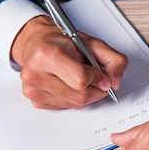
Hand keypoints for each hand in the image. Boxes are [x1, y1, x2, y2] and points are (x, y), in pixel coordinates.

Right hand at [11, 15, 128, 108]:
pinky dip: (74, 98)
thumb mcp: (93, 43)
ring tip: (80, 78)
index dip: (97, 78)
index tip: (100, 73)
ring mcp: (33, 89)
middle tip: (96, 78)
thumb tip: (115, 83)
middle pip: (80, 96)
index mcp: (47, 54)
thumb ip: (114, 60)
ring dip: (86, 94)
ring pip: (75, 104)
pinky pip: (66, 107)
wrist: (37, 42)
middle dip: (95, 89)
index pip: (81, 80)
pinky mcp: (35, 100)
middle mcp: (35, 73)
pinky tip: (68, 84)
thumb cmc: (62, 42)